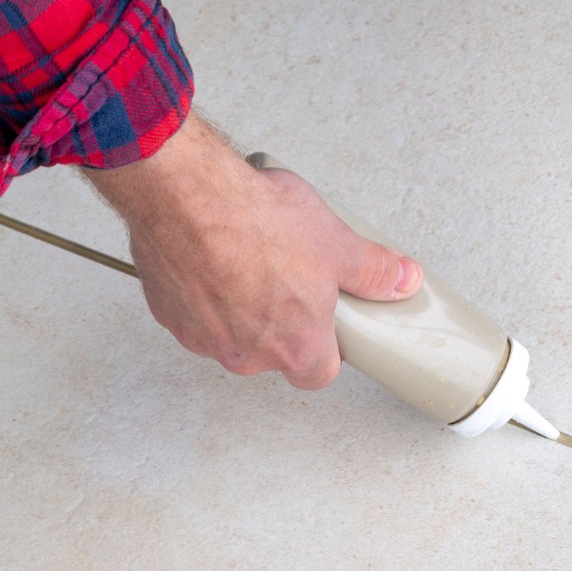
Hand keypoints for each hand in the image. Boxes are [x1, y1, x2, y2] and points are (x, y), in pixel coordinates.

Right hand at [83, 113, 422, 388]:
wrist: (187, 196)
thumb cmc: (257, 221)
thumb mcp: (336, 242)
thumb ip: (374, 271)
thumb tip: (403, 280)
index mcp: (295, 346)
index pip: (319, 374)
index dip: (328, 350)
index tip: (329, 324)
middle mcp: (246, 354)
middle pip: (274, 353)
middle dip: (284, 320)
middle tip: (290, 277)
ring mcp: (203, 338)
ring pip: (233, 333)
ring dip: (243, 306)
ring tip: (252, 256)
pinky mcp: (167, 315)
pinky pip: (195, 313)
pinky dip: (206, 291)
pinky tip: (215, 255)